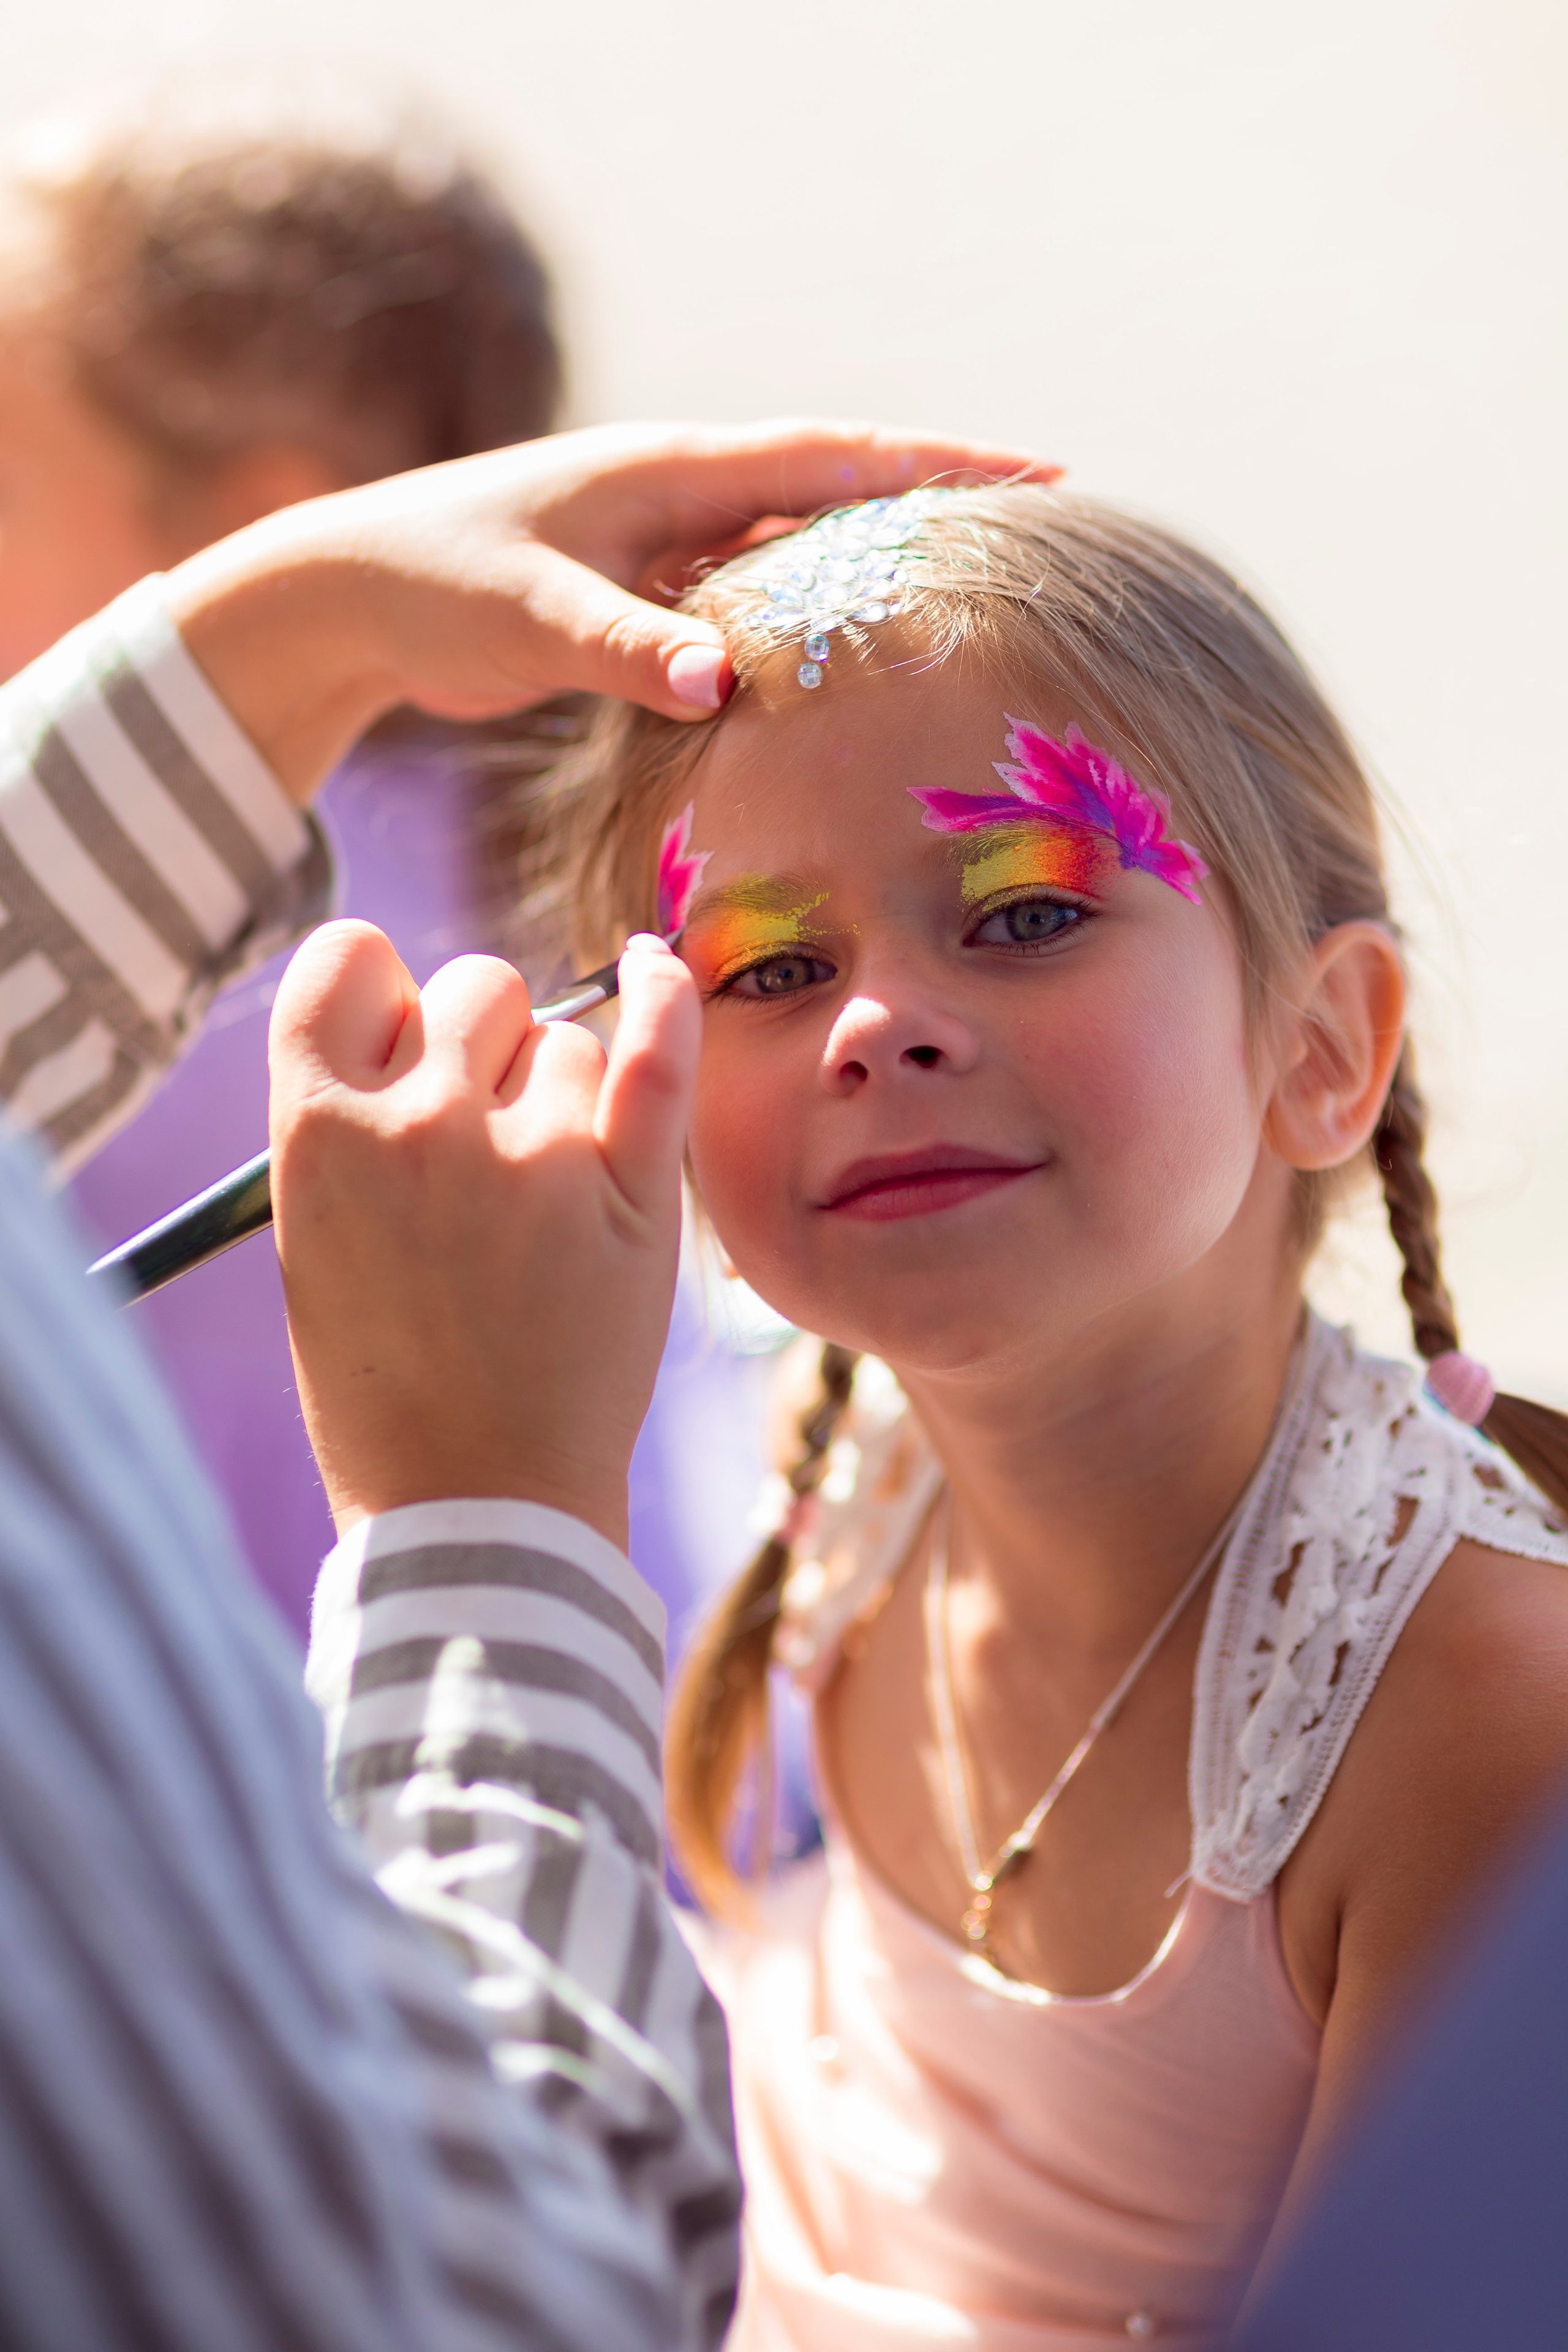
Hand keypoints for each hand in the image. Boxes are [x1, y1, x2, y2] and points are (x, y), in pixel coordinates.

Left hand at [165, 418, 1055, 795]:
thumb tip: (722, 680)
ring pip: (799, 554)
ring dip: (877, 571)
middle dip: (935, 508)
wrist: (357, 597)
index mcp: (672, 471)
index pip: (833, 458)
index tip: (1037, 473)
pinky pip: (753, 607)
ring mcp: (668, 550)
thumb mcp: (532, 613)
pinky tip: (854, 666)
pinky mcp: (647, 603)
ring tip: (974, 599)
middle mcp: (683, 499)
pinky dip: (808, 628)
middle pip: (838, 496)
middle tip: (1038, 536)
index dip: (936, 466)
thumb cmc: (438, 581)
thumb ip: (626, 647)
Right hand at [268, 921, 699, 1546]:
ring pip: (563, 1038)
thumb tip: (411, 1025)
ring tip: (540, 1194)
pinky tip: (653, 966)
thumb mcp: (318, 1240)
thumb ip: (353, 1122)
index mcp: (319, 1131)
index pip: (346, 959)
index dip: (377, 990)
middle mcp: (424, 1122)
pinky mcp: (633, 1193)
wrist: (474, 1508)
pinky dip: (663, 993)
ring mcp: (536, 1153)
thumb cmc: (384, 1386)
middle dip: (478, 1040)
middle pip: (470, 988)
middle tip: (479, 1133)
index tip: (397, 1029)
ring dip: (557, 1088)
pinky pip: (656, 1047)